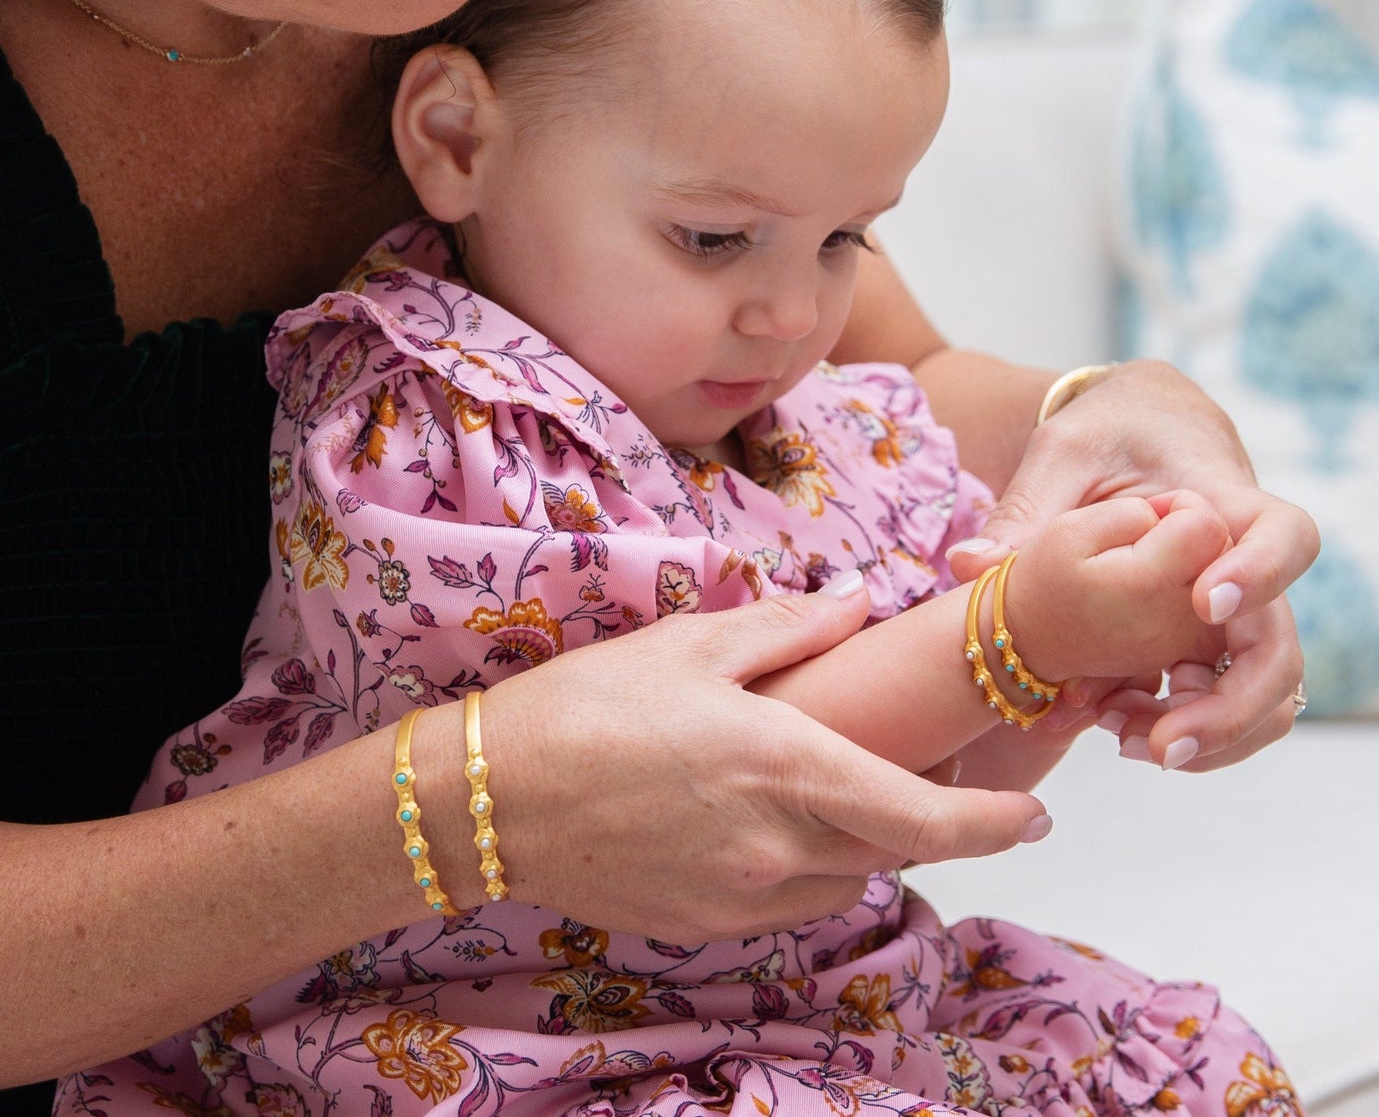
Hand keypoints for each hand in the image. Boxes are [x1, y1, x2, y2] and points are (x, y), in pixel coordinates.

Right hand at [482, 585, 1049, 943]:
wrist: (491, 800)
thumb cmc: (588, 706)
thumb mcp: (689, 645)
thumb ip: (787, 628)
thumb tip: (859, 601)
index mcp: (787, 768)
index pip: (926, 817)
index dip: (994, 825)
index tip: (1035, 819)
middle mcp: (777, 850)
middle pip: (894, 856)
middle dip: (925, 825)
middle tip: (918, 776)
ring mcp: (739, 900)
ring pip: (842, 885)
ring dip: (860, 848)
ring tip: (827, 792)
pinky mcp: (702, 926)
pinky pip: (783, 905)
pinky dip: (801, 870)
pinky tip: (759, 824)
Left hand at [949, 360, 1314, 770]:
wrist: (1128, 436)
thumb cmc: (1103, 433)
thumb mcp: (1061, 453)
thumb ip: (1025, 508)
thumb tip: (967, 565)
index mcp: (1225, 503)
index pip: (1285, 536)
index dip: (1261, 573)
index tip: (1203, 603)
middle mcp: (1243, 567)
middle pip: (1280, 646)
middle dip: (1234, 705)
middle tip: (1168, 744)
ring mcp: (1227, 612)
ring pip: (1257, 689)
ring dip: (1210, 732)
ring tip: (1128, 744)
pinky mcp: (1197, 642)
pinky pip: (1210, 698)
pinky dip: (1174, 724)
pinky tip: (1110, 729)